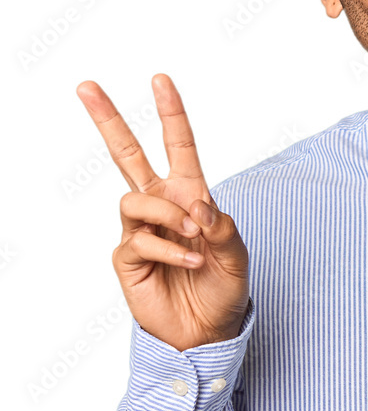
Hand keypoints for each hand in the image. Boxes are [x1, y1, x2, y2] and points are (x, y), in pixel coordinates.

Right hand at [77, 74, 249, 352]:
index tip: (160, 79)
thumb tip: (199, 206)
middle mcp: (162, 206)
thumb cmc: (223, 288)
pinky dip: (170, 249)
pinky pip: (140, 240)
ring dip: (169, 214)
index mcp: (190, 195)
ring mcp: (141, 231)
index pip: (178, 146)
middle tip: (86, 86)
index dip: (171, 113)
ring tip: (194, 237)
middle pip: (127, 155)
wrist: (206, 331)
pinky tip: (191, 262)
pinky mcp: (127, 257)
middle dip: (109, 120)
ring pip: (136, 198)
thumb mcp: (237, 255)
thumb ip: (223, 227)